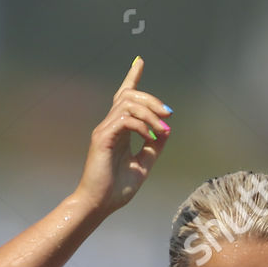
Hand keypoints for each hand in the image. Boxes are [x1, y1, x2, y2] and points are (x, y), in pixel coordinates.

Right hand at [72, 56, 171, 217]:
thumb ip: (154, 147)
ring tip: (162, 128)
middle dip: (152, 100)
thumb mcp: (143, 165)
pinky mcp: (102, 138)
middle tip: (168, 114)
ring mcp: (104, 131)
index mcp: (118, 131)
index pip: (124, 98)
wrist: (99, 205)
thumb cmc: (116, 190)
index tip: (139, 61)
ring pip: (127, 103)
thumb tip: (166, 127)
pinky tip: (150, 137)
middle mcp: (109, 126)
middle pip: (129, 96)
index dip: (132, 77)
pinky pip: (124, 119)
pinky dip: (141, 125)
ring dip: (149, 112)